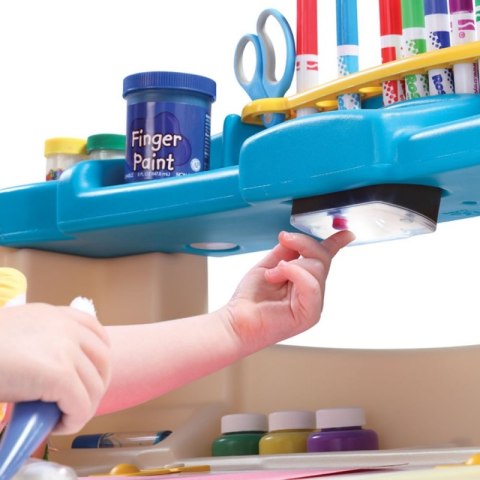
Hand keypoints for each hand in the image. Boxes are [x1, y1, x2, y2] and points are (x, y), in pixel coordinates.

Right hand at [0, 303, 110, 433]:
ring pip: (93, 386)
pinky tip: (57, 425)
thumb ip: (42, 343)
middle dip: (94, 387)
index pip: (96, 333)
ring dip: (82, 407)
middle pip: (102, 361)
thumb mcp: (17, 336)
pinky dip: (74, 420)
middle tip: (74, 405)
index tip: (87, 378)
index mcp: (53, 315)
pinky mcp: (59, 373)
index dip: (98, 360)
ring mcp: (64, 348)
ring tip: (61, 417)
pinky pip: (81, 404)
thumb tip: (61, 368)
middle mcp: (64, 326)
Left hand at [225, 231, 353, 352]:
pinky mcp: (309, 314)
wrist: (237, 322)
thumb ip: (286, 251)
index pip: (323, 259)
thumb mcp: (268, 265)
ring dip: (290, 264)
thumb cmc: (250, 300)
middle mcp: (312, 292)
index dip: (335, 244)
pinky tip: (279, 272)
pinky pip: (311, 285)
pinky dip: (294, 272)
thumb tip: (296, 237)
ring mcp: (313, 304)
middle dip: (303, 244)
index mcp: (304, 280)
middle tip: (284, 239)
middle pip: (322, 258)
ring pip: (317, 268)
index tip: (345, 234)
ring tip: (271, 274)